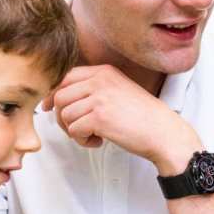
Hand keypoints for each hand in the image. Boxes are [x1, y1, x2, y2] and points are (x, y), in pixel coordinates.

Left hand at [47, 65, 200, 172]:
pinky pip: (74, 130)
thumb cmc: (143, 117)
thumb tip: (61, 100)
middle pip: (60, 96)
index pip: (66, 77)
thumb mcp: (118, 91)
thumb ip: (95, 89)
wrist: (163, 132)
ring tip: (92, 136)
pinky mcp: (99, 118)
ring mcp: (99, 98)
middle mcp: (100, 80)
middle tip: (76, 130)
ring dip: (74, 131)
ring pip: (65, 115)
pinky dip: (82, 141)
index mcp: (104, 71)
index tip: (51, 108)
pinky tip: (98, 142)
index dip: (54, 94)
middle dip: (62, 117)